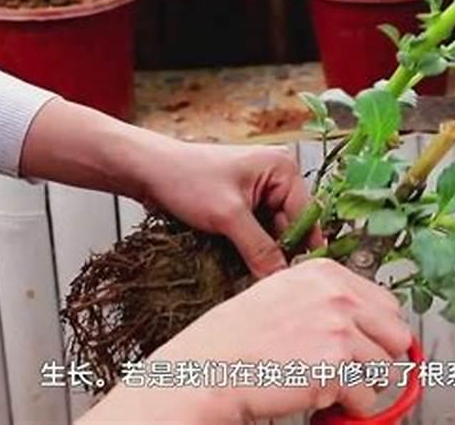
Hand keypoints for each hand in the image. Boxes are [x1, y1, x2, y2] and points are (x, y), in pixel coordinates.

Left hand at [20, 98, 322, 276]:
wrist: (147, 170)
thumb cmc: (187, 180)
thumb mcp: (227, 216)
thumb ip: (259, 248)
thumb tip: (282, 280)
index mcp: (284, 169)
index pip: (307, 215)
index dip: (302, 248)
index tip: (296, 280)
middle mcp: (278, 178)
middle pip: (292, 226)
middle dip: (281, 253)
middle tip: (273, 285)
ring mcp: (261, 192)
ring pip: (274, 233)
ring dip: (264, 254)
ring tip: (255, 278)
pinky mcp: (244, 205)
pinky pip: (258, 232)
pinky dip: (252, 249)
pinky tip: (244, 266)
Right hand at [79, 259, 411, 423]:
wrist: (209, 368)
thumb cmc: (238, 337)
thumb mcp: (286, 295)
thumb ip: (329, 301)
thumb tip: (370, 322)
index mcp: (326, 274)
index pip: (388, 305)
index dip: (378, 333)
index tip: (366, 347)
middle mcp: (337, 295)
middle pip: (396, 334)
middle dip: (378, 357)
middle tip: (350, 370)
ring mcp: (338, 327)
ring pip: (386, 368)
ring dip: (360, 384)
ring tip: (326, 381)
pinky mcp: (335, 364)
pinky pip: (367, 396)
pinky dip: (347, 406)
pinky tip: (319, 394)